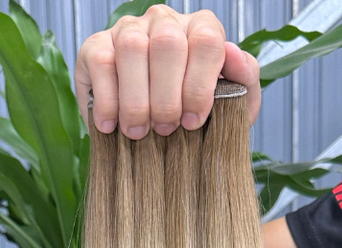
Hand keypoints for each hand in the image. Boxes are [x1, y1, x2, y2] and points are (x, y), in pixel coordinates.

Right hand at [74, 6, 260, 138]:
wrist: (154, 132)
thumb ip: (245, 80)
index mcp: (201, 28)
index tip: (192, 122)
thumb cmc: (193, 115)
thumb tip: (234, 54)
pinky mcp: (96, 46)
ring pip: (133, 49)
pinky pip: (101, 62)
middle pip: (168, 44)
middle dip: (167, 97)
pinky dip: (107, 100)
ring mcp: (129, 29)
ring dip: (136, 99)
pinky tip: (110, 125)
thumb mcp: (231, 104)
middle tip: (165, 130)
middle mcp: (165, 21)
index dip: (199, 86)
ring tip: (138, 131)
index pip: (206, 41)